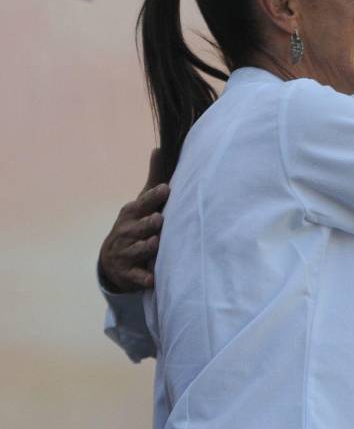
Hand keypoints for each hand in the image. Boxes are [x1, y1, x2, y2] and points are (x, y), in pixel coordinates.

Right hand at [97, 149, 168, 291]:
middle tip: (158, 219)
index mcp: (131, 214)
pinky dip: (143, 278)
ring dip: (146, 248)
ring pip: (138, 250)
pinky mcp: (128, 274)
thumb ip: (154, 179)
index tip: (166, 189)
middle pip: (139, 227)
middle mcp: (126, 232)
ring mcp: (125, 253)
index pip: (143, 203)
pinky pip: (136, 277)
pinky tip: (151, 280)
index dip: (154, 197)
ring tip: (155, 244)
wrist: (112, 259)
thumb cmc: (136, 224)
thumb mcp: (141, 203)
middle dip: (148, 224)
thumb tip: (161, 148)